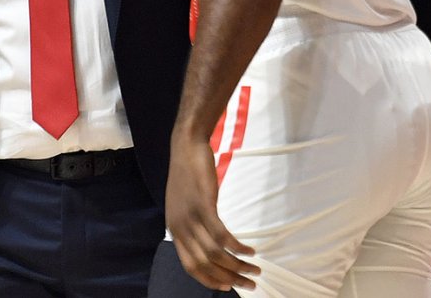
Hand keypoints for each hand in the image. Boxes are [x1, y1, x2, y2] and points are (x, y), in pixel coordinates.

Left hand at [165, 132, 258, 291]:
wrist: (186, 147)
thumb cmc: (188, 175)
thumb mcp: (184, 205)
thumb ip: (192, 226)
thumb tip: (207, 244)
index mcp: (174, 229)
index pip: (190, 266)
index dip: (209, 280)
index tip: (227, 287)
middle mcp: (180, 226)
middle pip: (205, 264)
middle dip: (229, 278)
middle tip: (249, 284)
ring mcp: (191, 215)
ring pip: (216, 253)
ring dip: (238, 266)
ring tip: (255, 269)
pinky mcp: (203, 204)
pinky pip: (222, 234)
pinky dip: (238, 246)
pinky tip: (250, 249)